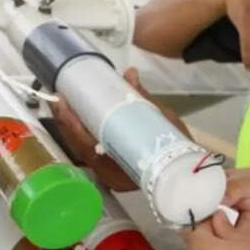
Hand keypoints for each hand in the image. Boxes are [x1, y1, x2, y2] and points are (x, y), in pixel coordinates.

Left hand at [48, 67, 190, 191]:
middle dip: (66, 122)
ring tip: (64, 103)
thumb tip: (130, 73)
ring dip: (71, 127)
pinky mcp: (111, 168)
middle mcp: (110, 176)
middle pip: (79, 148)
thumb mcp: (163, 122)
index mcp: (119, 170)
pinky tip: (78, 117)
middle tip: (59, 97)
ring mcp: (109, 174)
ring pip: (82, 149)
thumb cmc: (179, 150)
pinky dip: (82, 132)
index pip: (86, 146)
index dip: (72, 124)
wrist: (190, 172)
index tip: (63, 103)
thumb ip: (143, 100)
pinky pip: (89, 150)